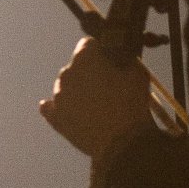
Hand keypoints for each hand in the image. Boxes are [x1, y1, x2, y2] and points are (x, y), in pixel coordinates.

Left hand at [39, 36, 152, 157]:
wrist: (122, 143)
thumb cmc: (132, 104)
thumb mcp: (138, 73)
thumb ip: (124, 59)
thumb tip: (119, 57)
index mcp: (84, 58)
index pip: (87, 44)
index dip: (100, 51)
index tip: (109, 61)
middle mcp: (66, 73)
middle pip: (76, 66)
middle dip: (89, 72)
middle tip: (107, 86)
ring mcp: (58, 96)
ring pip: (66, 86)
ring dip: (78, 91)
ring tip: (96, 105)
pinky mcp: (55, 117)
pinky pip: (51, 108)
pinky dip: (59, 108)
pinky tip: (68, 111)